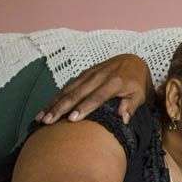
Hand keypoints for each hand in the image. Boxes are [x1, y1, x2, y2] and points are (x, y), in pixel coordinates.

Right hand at [36, 54, 152, 124]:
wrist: (133, 60)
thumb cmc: (137, 82)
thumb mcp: (140, 94)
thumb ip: (131, 105)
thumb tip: (123, 119)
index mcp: (114, 82)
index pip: (97, 97)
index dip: (84, 107)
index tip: (72, 119)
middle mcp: (99, 77)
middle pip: (77, 93)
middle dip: (61, 107)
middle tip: (48, 121)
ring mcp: (89, 74)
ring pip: (68, 89)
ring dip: (54, 103)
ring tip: (41, 117)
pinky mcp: (83, 74)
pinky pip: (68, 85)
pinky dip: (56, 97)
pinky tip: (46, 107)